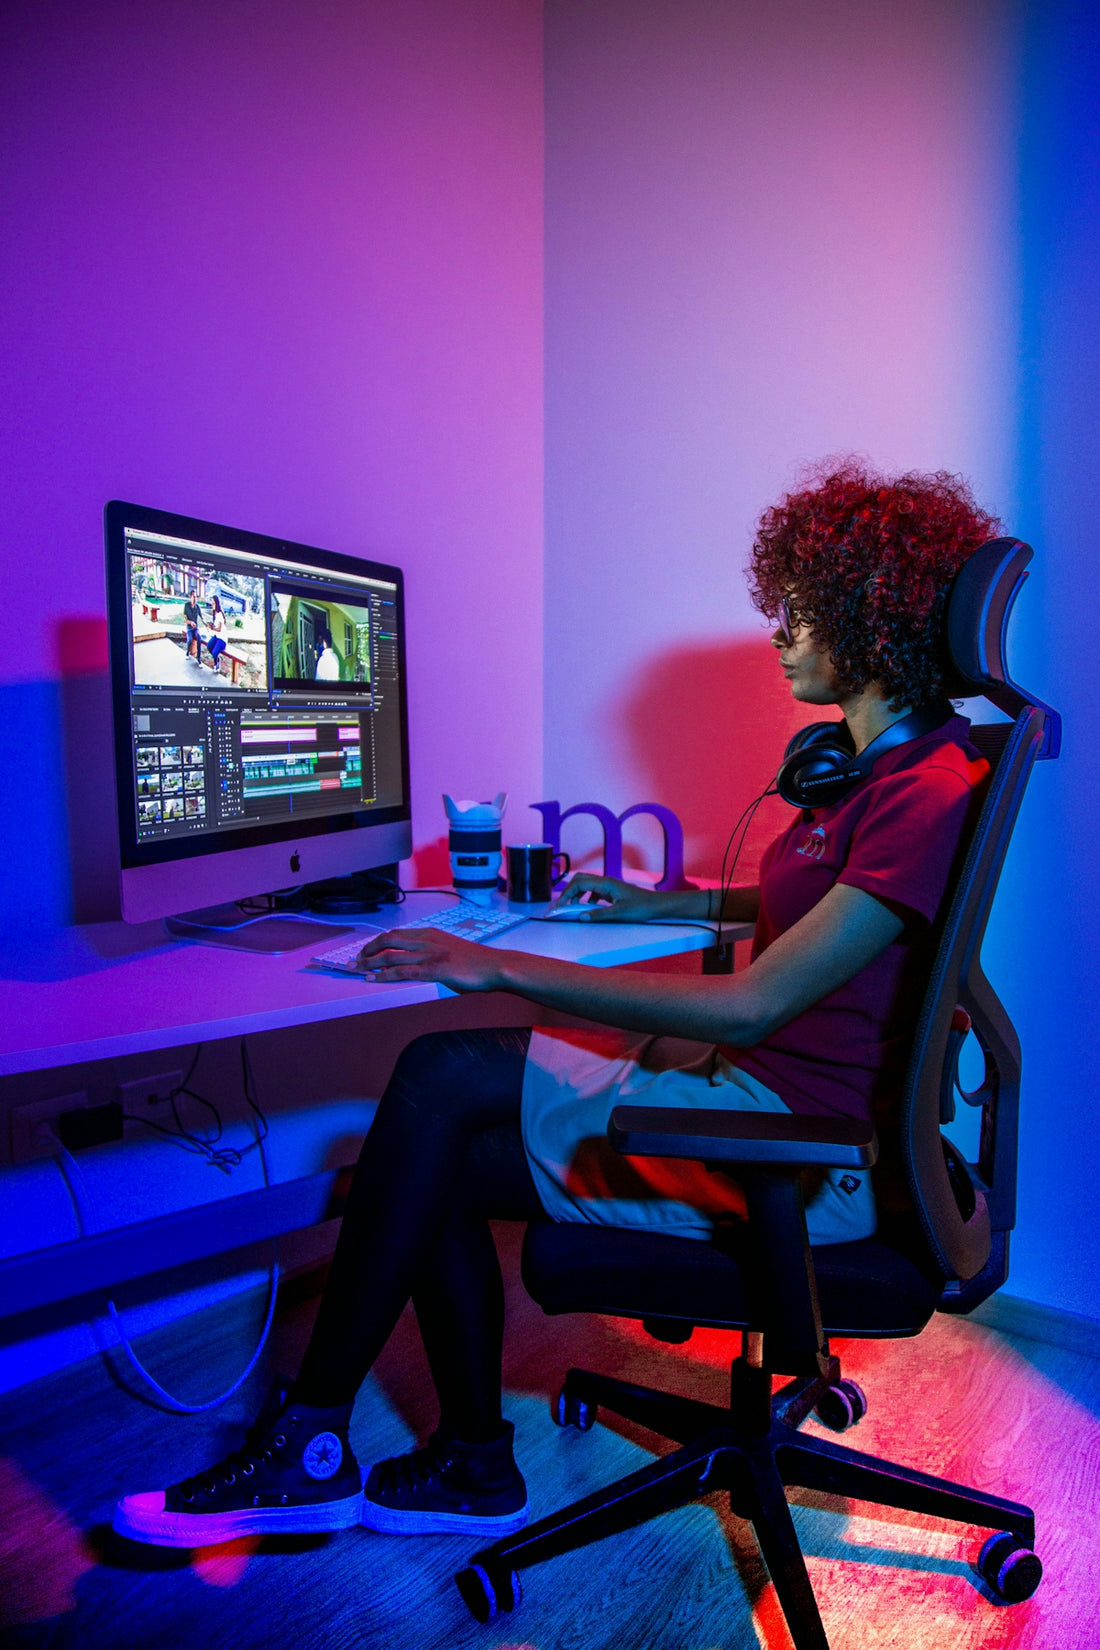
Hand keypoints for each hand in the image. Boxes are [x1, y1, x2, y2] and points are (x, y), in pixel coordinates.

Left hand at [353, 927, 501, 991]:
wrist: (495, 966)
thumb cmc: (477, 963)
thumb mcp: (451, 950)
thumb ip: (434, 954)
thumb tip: (420, 966)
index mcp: (431, 934)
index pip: (397, 934)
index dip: (378, 942)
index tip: (368, 949)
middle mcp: (427, 940)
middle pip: (388, 940)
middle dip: (368, 949)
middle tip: (356, 959)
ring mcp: (429, 954)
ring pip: (390, 956)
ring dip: (369, 963)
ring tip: (356, 969)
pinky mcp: (433, 970)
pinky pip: (402, 972)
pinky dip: (383, 976)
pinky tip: (372, 980)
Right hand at [553, 873, 661, 921]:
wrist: (656, 905)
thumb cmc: (641, 907)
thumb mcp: (619, 913)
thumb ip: (599, 914)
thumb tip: (581, 917)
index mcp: (606, 883)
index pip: (579, 883)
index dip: (567, 893)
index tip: (560, 905)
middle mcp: (605, 881)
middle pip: (580, 880)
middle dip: (569, 891)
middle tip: (563, 905)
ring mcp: (608, 886)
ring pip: (586, 885)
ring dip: (577, 894)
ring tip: (574, 908)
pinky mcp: (611, 891)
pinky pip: (594, 891)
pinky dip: (586, 898)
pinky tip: (589, 908)